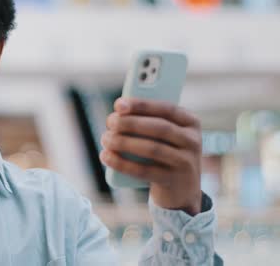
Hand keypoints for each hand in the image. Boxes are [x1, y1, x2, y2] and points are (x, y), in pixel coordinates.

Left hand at [100, 97, 202, 214]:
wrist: (181, 193)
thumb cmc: (165, 155)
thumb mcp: (164, 136)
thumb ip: (148, 122)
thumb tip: (118, 113)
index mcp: (191, 123)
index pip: (166, 108)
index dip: (142, 105)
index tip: (118, 104)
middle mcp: (193, 141)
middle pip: (159, 128)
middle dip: (130, 123)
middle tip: (110, 122)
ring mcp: (186, 163)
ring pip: (152, 149)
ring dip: (124, 142)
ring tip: (105, 139)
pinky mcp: (174, 181)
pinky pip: (144, 171)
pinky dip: (122, 163)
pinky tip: (106, 156)